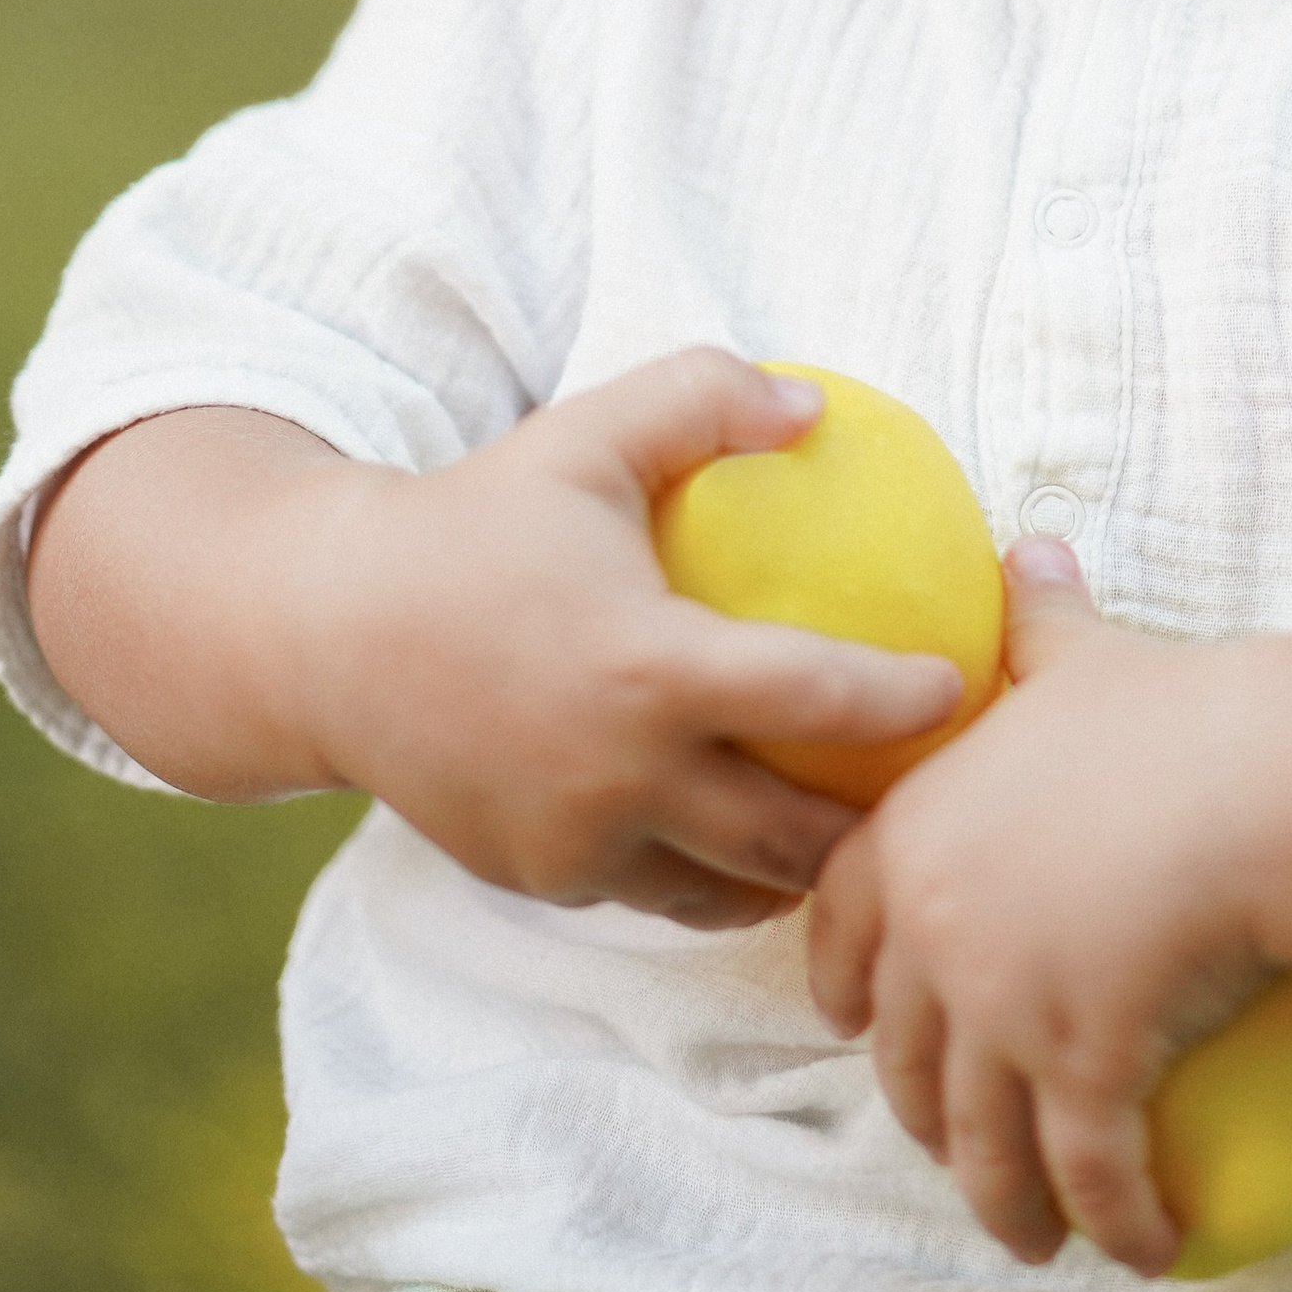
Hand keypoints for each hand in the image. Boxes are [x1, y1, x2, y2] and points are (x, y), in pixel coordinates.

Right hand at [32, 353, 964, 929]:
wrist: (325, 634)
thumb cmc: (475, 520)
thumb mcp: (585, 435)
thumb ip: (702, 400)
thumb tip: (813, 407)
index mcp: (644, 669)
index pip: (811, 698)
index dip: (905, 704)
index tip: (966, 687)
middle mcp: (618, 777)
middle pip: (793, 837)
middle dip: (880, 834)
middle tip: (945, 799)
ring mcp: (578, 844)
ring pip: (733, 888)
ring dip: (801, 871)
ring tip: (871, 836)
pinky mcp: (546, 882)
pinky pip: (660, 890)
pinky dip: (717, 873)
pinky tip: (759, 836)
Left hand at [807, 540, 1274, 1273]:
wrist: (1253, 784)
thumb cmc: (1173, 712)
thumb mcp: (1083, 654)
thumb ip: (1042, 616)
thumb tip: (1029, 548)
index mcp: (917, 837)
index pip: (840, 924)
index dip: (836, 982)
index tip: (846, 1022)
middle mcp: (936, 932)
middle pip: (901, 1051)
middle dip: (919, 1111)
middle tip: (959, 1146)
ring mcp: (1000, 1009)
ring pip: (979, 1136)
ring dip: (1004, 1200)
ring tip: (1040, 1236)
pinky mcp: (1079, 1068)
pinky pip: (1086, 1172)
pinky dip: (1115, 1221)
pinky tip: (1151, 1246)